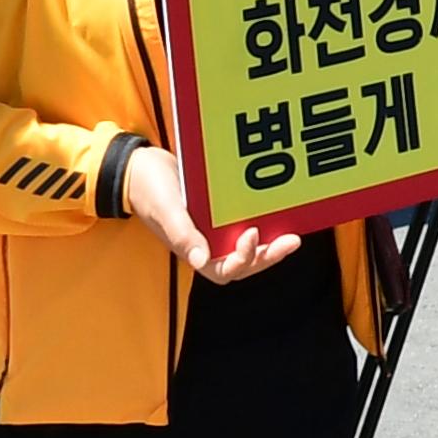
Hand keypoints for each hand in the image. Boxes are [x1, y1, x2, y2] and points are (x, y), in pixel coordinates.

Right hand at [120, 144, 306, 284]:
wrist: (144, 166)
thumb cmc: (150, 191)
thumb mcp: (166, 211)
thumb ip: (182, 235)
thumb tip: (201, 261)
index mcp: (193, 251)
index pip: (225, 270)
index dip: (243, 259)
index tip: (252, 234)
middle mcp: (208, 244)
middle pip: (244, 261)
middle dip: (268, 255)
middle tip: (291, 240)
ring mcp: (216, 230)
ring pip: (249, 245)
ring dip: (270, 243)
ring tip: (293, 234)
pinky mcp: (222, 213)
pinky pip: (246, 221)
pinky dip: (263, 221)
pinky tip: (281, 211)